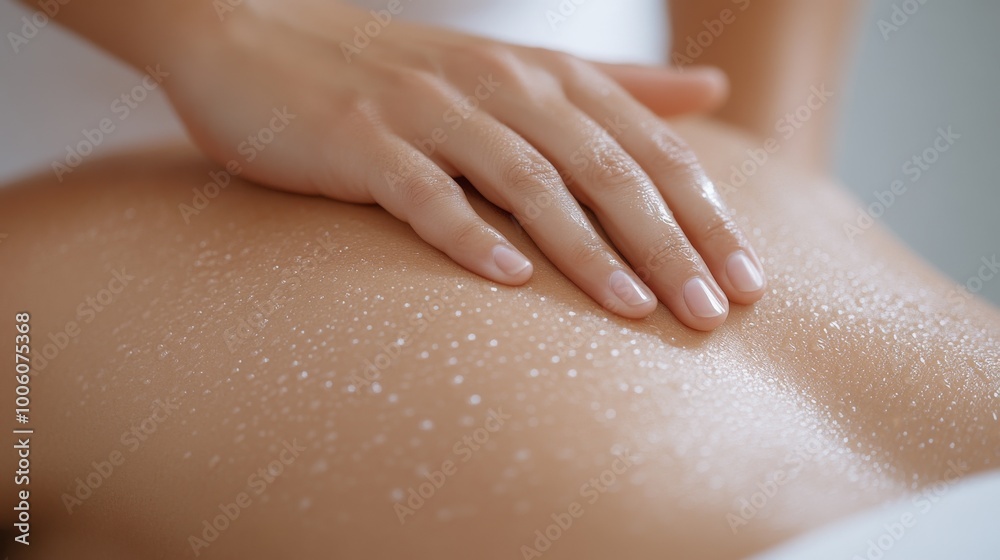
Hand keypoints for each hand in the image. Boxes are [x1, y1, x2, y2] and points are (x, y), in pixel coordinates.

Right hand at [165, 0, 765, 329]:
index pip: (647, 147)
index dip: (705, 212)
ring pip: (527, 181)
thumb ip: (616, 84)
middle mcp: (495, 84)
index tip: (749, 281)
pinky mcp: (359, 139)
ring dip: (586, 249)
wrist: (250, 35)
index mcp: (539, 73)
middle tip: (714, 313)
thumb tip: (710, 92)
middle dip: (668, 242)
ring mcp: (426, 110)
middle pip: (603, 168)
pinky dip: (467, 235)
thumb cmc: (391, 67)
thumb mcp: (515, 67)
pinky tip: (508, 283)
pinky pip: (424, 191)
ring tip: (636, 311)